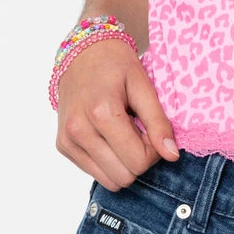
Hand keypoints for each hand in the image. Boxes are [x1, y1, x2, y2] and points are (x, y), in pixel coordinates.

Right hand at [55, 39, 179, 191]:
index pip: (137, 161)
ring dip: (124, 162)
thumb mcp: (143, 85)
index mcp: (102, 112)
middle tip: (139, 130)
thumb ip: (158, 121)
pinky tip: (110, 136)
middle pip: (124, 176)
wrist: (82, 52)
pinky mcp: (62, 146)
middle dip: (139, 158)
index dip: (153, 151)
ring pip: (109, 181)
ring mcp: (67, 141)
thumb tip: (171, 155)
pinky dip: (109, 161)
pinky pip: (94, 173)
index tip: (151, 129)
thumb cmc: (116, 64)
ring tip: (125, 133)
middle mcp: (79, 130)